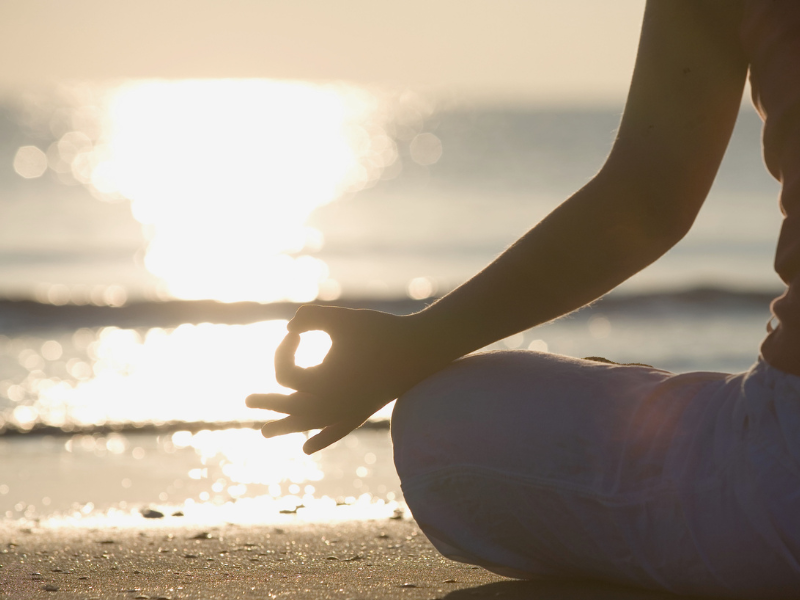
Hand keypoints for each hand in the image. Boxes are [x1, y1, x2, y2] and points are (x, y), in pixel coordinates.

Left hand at [246, 306, 434, 453]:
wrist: (419, 349)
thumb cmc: (380, 331)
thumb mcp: (341, 318)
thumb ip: (311, 317)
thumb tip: (290, 325)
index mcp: (320, 383)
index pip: (285, 374)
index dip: (283, 349)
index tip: (295, 331)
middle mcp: (330, 404)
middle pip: (288, 408)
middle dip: (268, 402)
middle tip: (246, 401)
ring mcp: (346, 412)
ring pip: (309, 425)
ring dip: (287, 426)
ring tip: (265, 433)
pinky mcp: (362, 412)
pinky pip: (336, 431)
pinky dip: (321, 438)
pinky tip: (308, 448)